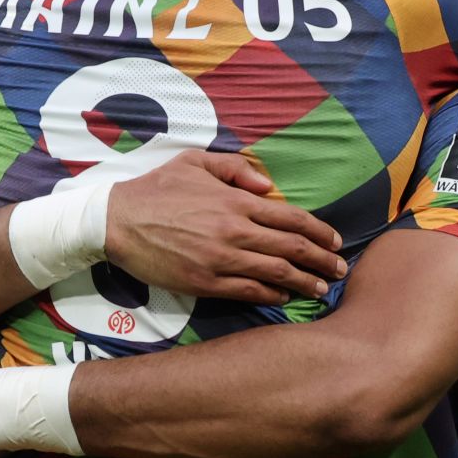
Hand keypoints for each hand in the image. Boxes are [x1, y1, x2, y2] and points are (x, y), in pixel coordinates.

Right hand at [105, 150, 345, 305]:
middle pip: (292, 249)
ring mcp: (221, 260)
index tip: (336, 241)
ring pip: (275, 273)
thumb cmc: (156, 188)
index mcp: (235, 201)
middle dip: (322, 260)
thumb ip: (236, 169)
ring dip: (304, 281)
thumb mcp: (195, 162)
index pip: (292, 219)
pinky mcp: (205, 283)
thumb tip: (269, 187)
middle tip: (340, 269)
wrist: (116, 221)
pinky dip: (271, 294)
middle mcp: (234, 231)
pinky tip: (284, 296)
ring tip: (322, 287)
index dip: (320, 232)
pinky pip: (247, 291)